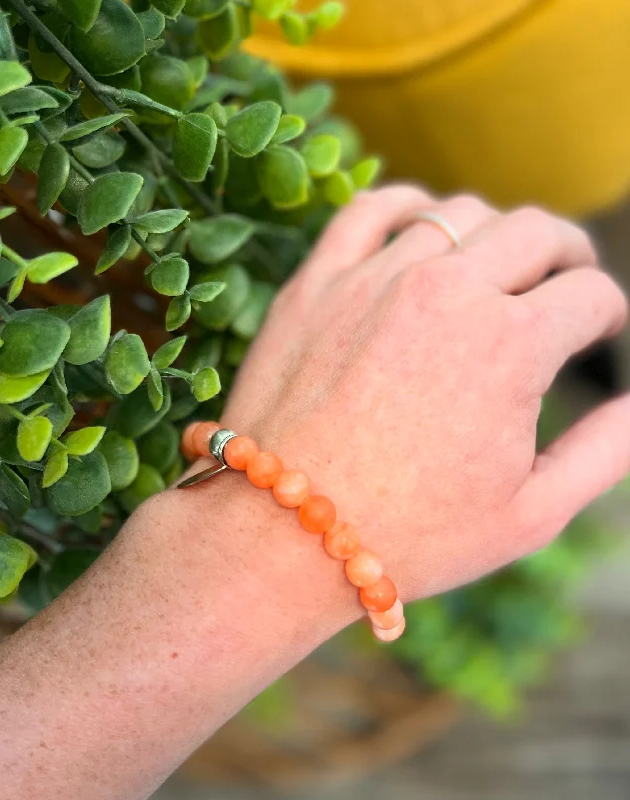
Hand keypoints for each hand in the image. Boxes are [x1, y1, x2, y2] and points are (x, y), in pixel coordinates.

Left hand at [219, 186, 629, 603]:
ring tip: (498, 264)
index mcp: (510, 346)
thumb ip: (605, 452)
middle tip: (566, 282)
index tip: (598, 330)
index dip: (608, 314)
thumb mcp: (530, 515)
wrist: (284, 533)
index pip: (590, 294)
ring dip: (496, 234)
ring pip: (460, 214)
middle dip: (569, 255)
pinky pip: (370, 209)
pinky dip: (407, 205)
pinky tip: (422, 225)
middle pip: (537, 233)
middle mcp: (446, 294)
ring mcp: (374, 280)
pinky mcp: (317, 283)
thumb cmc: (409, 534)